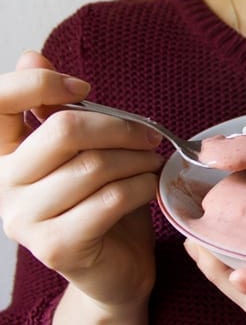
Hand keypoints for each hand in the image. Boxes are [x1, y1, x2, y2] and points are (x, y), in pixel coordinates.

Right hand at [0, 51, 162, 308]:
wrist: (116, 270)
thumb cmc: (102, 206)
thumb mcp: (81, 154)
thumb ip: (55, 113)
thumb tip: (29, 54)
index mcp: (2, 156)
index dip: (39, 83)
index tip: (84, 88)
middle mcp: (1, 187)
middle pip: (63, 132)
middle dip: (121, 128)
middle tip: (150, 135)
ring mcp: (24, 221)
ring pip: (93, 167)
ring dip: (137, 159)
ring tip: (152, 162)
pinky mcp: (56, 247)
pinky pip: (109, 200)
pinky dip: (141, 187)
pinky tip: (150, 187)